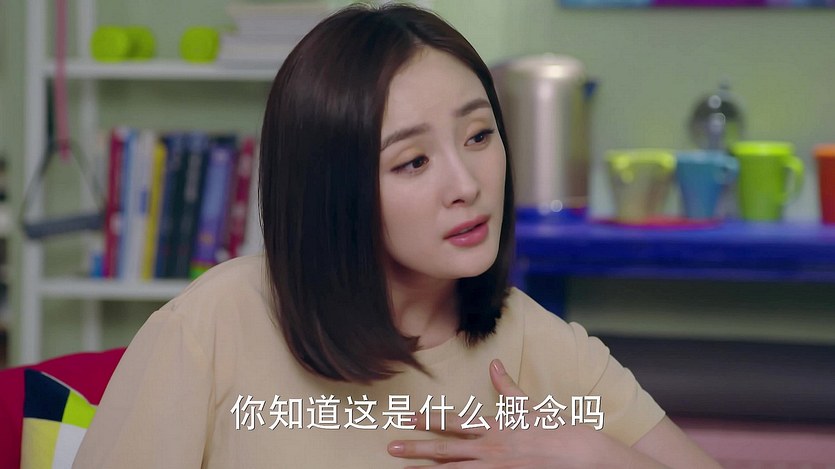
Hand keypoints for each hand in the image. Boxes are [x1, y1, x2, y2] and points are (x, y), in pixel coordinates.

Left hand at [387, 359, 652, 467]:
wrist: (584, 458)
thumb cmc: (559, 431)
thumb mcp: (532, 407)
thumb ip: (509, 389)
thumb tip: (494, 364)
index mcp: (496, 428)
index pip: (455, 422)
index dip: (429, 419)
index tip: (407, 417)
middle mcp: (492, 450)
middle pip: (446, 451)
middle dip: (417, 449)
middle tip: (391, 447)